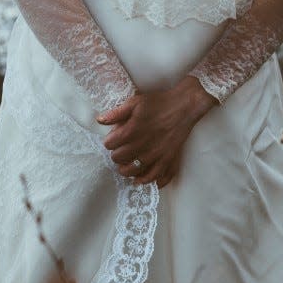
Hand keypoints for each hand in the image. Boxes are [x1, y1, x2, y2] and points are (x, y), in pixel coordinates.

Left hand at [96, 77, 217, 187]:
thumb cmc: (158, 103)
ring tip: (126, 164)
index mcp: (131, 132)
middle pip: (118, 159)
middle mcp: (142, 147)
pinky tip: (140, 178)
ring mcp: (155, 156)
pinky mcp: (167, 160)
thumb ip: (116, 113)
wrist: (184, 107)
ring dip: (126, 169)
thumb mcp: (135, 103)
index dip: (109, 141)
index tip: (114, 138)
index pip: (110, 145)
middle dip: (116, 155)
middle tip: (120, 149)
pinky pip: (154, 178)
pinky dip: (145, 180)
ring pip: (132, 171)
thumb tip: (99, 120)